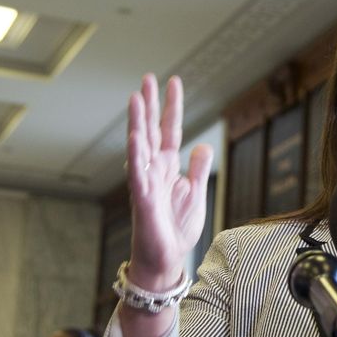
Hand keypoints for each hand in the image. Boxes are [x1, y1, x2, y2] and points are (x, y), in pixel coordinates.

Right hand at [126, 74, 213, 290]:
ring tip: (135, 97)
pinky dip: (136, 155)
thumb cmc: (177, 228)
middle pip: (150, 131)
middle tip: (147, 78)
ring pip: (140, 147)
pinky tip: (134, 137)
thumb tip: (202, 145)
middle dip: (149, 105)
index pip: (169, 131)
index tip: (172, 82)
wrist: (167, 258)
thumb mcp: (195, 193)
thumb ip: (197, 169)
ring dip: (137, 122)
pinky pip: (137, 174)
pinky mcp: (142, 200)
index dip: (171, 107)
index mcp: (168, 167)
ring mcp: (146, 183)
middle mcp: (154, 170)